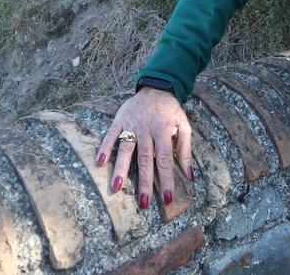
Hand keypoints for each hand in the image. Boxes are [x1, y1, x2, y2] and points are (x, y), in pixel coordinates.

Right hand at [96, 87, 194, 211]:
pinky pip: (110, 134)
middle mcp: (146, 128)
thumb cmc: (171, 111)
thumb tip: (191, 176)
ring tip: (116, 187)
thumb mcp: (184, 126)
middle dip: (144, 181)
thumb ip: (185, 150)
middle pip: (145, 158)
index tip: (167, 198)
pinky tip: (99, 162)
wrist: (156, 87)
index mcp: (163, 130)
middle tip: (144, 202)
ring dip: (120, 168)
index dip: (167, 179)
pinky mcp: (119, 119)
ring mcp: (131, 124)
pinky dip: (104, 147)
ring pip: (126, 148)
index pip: (165, 159)